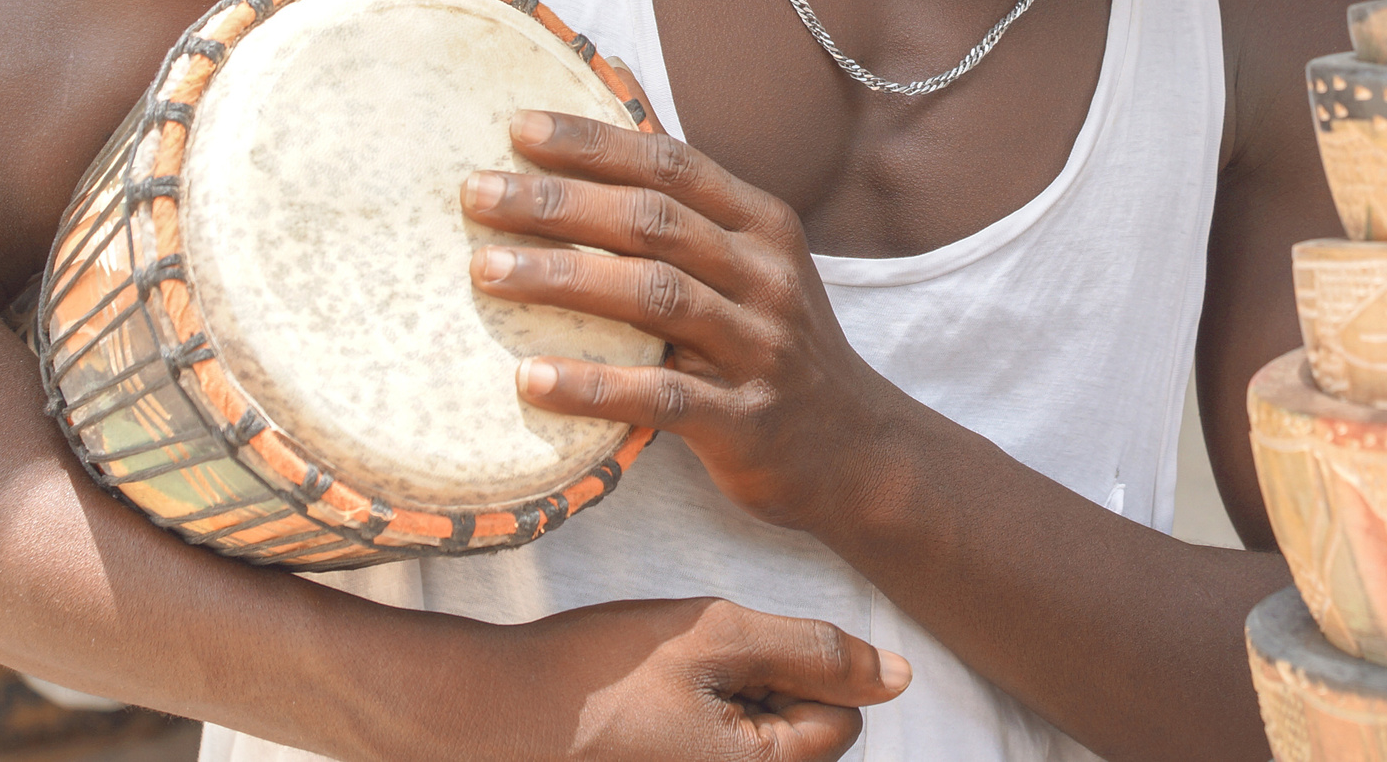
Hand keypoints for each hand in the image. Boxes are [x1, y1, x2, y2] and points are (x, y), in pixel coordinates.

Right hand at [436, 597, 908, 761]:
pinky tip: (650, 706)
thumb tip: (900, 675)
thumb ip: (817, 652)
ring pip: (755, 743)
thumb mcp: (717, 636)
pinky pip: (712, 749)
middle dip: (766, 691)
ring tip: (668, 687)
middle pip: (801, 738)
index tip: (732, 653)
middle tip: (695, 668)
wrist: (487, 712)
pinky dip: (696, 723)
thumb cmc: (597, 676)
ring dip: (731, 705)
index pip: (843, 720)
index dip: (801, 669)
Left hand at [460, 111, 909, 532]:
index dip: (595, 144)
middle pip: (653, 223)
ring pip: (655, 297)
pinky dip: (594, 385)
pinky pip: (661, 396)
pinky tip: (530, 378)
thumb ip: (688, 191)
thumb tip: (620, 83)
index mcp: (763, 226)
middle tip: (475, 194)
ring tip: (485, 272)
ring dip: (564, 279)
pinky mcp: (745, 420)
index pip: (672, 165)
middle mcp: (766, 277)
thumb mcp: (753, 256)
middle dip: (558, 203)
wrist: (858, 449)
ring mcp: (760, 348)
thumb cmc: (776, 342)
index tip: (517, 129)